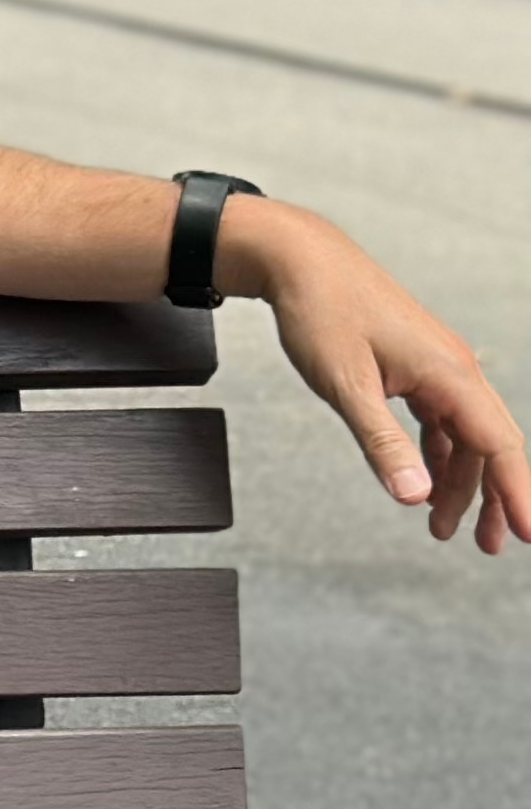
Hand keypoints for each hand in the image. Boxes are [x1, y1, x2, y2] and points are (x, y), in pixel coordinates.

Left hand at [233, 202, 529, 549]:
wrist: (299, 260)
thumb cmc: (321, 313)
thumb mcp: (346, 386)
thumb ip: (381, 443)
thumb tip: (414, 496)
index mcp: (450, 374)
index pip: (500, 445)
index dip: (519, 492)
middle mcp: (455, 371)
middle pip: (491, 445)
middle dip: (496, 498)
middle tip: (491, 548)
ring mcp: (437, 369)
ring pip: (464, 436)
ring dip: (460, 483)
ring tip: (442, 529)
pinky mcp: (415, 368)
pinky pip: (440, 421)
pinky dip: (437, 456)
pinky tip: (427, 485)